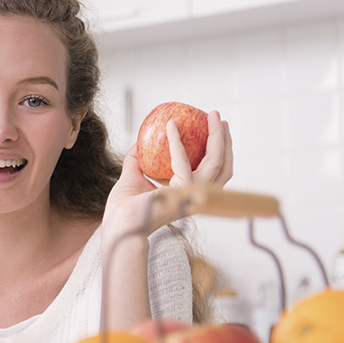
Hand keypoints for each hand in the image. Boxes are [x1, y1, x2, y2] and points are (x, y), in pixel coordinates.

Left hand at [104, 110, 232, 234]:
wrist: (118, 224)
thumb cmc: (123, 208)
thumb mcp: (132, 176)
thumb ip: (137, 159)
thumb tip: (139, 140)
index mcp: (189, 195)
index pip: (214, 173)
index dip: (218, 151)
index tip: (216, 129)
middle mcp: (196, 197)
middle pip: (223, 168)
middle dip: (225, 141)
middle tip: (218, 119)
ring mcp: (191, 195)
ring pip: (216, 163)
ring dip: (217, 137)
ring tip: (212, 116)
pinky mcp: (180, 192)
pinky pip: (181, 160)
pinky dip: (176, 140)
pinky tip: (170, 125)